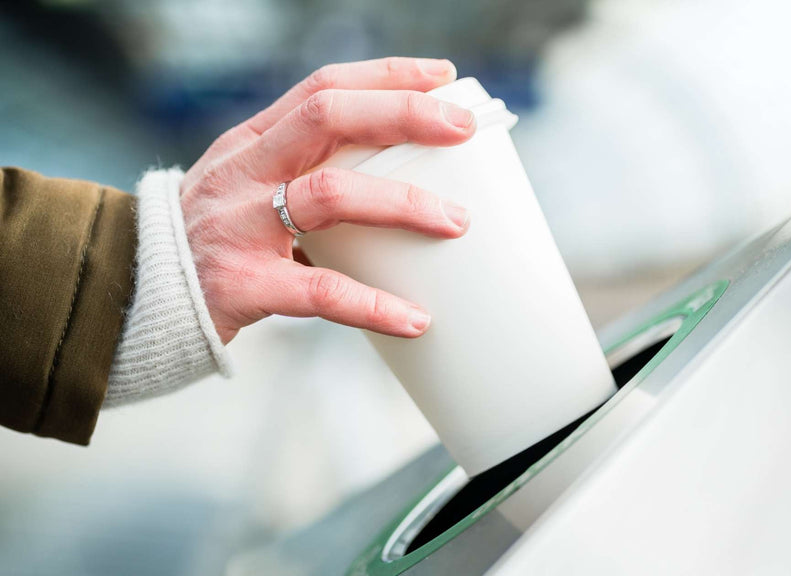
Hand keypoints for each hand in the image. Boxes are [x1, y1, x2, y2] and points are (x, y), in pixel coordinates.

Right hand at [180, 57, 475, 343]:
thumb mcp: (245, 186)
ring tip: (456, 222)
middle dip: (402, 113)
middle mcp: (245, 171)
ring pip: (329, 193)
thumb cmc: (208, 241)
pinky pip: (318, 291)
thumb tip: (399, 175)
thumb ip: (303, 173)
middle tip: (462, 128)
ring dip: (402, 202)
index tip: (442, 77)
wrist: (133, 297)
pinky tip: (414, 319)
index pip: (323, 88)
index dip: (385, 76)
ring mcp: (239, 225)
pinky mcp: (240, 284)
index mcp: (252, 141)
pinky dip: (372, 304)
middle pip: (328, 118)